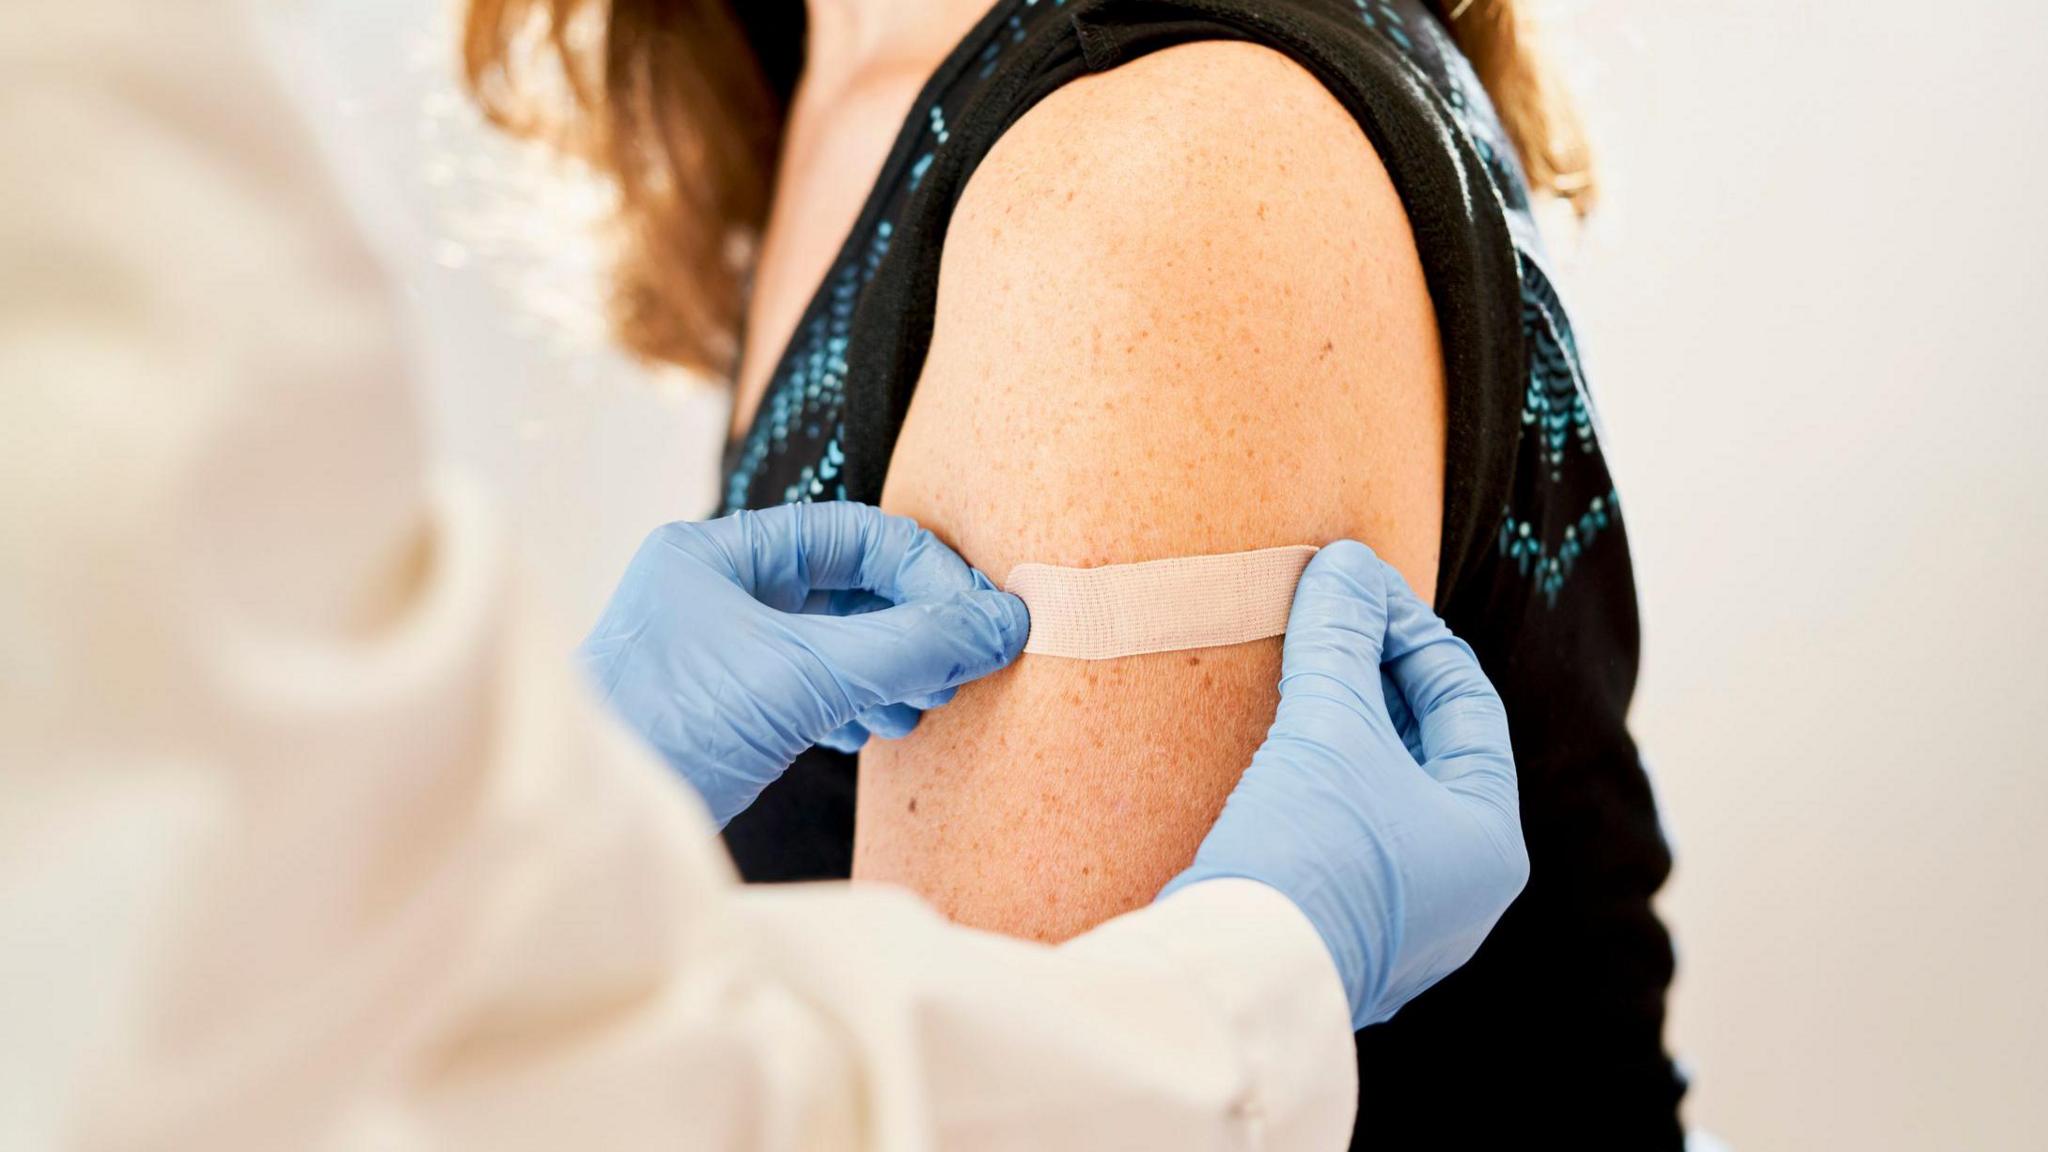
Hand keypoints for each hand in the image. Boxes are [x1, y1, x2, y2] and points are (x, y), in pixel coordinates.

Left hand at [579, 503, 1028, 827]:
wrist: (579, 836)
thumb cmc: (665, 733)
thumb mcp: (803, 678)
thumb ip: (909, 646)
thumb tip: (1000, 623)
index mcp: (715, 554)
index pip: (852, 535)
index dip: (927, 574)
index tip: (984, 620)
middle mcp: (712, 593)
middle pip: (846, 587)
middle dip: (914, 626)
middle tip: (965, 664)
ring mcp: (714, 655)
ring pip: (831, 641)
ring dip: (891, 668)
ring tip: (931, 701)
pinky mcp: (720, 713)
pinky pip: (809, 688)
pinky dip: (855, 703)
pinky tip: (880, 728)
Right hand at [1160, 541, 1528, 1028]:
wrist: (1233, 977)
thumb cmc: (1306, 853)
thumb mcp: (1329, 729)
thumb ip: (1341, 639)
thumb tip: (1346, 563)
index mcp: (1490, 841)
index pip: (1466, 704)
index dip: (1410, 633)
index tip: (1354, 589)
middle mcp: (1462, 890)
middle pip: (1428, 750)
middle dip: (1375, 681)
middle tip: (1325, 622)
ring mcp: (1403, 924)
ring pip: (1384, 796)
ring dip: (1345, 732)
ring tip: (1295, 677)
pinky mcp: (1341, 939)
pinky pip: (1346, 839)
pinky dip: (1320, 785)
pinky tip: (1273, 754)